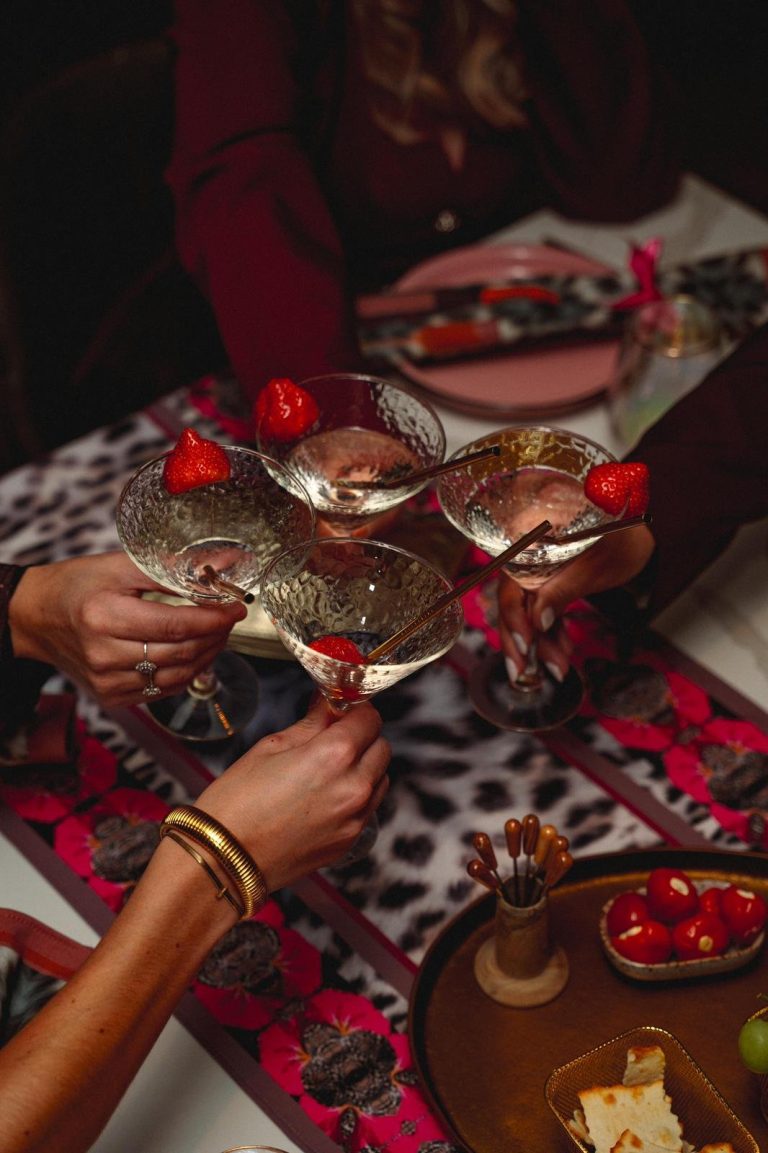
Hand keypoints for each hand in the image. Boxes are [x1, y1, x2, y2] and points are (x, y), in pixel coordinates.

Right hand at [9, 553, 246, 704]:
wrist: (38, 617)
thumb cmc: (78, 585)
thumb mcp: (120, 565)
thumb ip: (171, 569)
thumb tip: (219, 569)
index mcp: (104, 615)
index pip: (174, 625)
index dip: (212, 619)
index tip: (236, 609)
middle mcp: (103, 654)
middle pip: (179, 653)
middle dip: (215, 636)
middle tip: (229, 619)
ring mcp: (107, 681)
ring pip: (176, 676)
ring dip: (206, 655)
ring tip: (216, 634)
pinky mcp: (111, 697)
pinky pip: (162, 690)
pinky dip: (186, 672)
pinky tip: (194, 653)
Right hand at [195, 697, 390, 883]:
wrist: (222, 861)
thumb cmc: (237, 802)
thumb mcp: (270, 747)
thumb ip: (311, 723)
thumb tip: (329, 705)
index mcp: (334, 756)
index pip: (370, 718)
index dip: (354, 711)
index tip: (339, 712)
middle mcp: (354, 787)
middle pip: (382, 747)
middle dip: (362, 737)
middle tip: (333, 738)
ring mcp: (356, 819)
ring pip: (380, 779)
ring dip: (364, 768)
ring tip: (328, 770)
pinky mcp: (350, 842)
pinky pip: (369, 809)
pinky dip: (357, 797)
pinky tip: (325, 797)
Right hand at [498, 523, 655, 680]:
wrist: (637, 538)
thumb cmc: (622, 541)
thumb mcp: (595, 567)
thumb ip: (562, 589)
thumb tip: (537, 620)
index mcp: (530, 537)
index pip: (510, 582)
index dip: (514, 616)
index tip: (525, 646)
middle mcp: (524, 553)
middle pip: (511, 601)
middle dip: (521, 642)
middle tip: (526, 675)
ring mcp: (533, 570)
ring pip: (524, 612)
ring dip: (539, 645)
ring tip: (557, 669)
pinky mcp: (544, 584)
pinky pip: (539, 612)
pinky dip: (550, 634)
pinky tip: (562, 651)